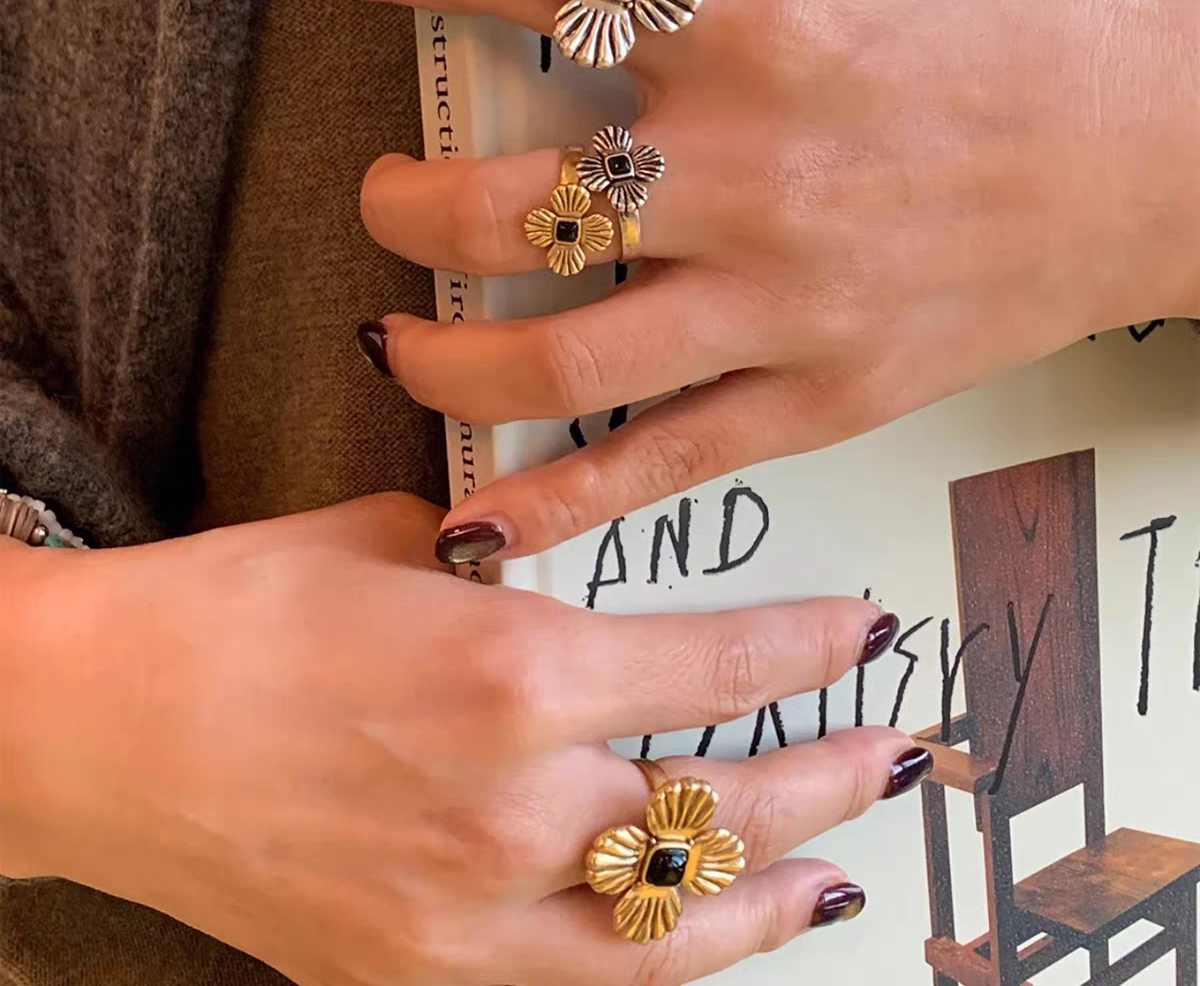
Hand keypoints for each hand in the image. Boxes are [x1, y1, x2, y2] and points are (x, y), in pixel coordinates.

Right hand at [0, 494, 924, 985]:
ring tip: (842, 874)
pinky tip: (697, 947)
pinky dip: (657, 968)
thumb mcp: (390, 547)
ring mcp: (469, 914)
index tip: (866, 635)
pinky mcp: (415, 973)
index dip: (813, 647)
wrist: (92, 720)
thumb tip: (543, 566)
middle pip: (727, 806)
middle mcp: (515, 806)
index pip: (723, 662)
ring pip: (675, 934)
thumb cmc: (234, 612)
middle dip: (832, 773)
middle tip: (894, 750)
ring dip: (776, 896)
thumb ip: (497, 567)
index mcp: (517, 672)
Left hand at [316, 0, 1199, 561]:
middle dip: (403, 205)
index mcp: (757, 27)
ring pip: (558, 357)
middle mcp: (750, 173)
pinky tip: (481, 521)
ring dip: (443, 356)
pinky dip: (560, 501)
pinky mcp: (812, 396)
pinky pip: (661, 460)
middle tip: (387, 200)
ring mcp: (778, 303)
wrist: (1149, 162)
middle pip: (509, 203)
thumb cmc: (1020, 26)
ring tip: (398, 335)